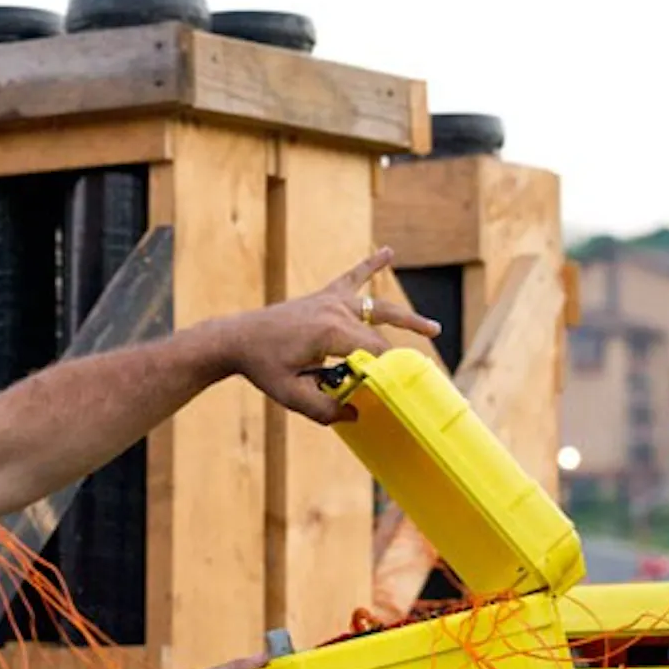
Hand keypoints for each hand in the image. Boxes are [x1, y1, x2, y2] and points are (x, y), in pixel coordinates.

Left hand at [226, 246, 440, 424]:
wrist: (236, 339)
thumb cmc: (262, 367)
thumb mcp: (290, 395)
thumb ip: (323, 409)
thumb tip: (355, 416)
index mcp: (330, 332)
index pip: (373, 354)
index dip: (385, 374)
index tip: (392, 393)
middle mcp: (335, 310)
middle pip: (380, 333)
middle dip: (402, 352)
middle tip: (422, 370)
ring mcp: (330, 300)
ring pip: (376, 307)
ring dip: (404, 317)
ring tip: (432, 328)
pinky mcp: (323, 297)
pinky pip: (352, 277)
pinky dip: (371, 265)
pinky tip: (387, 252)